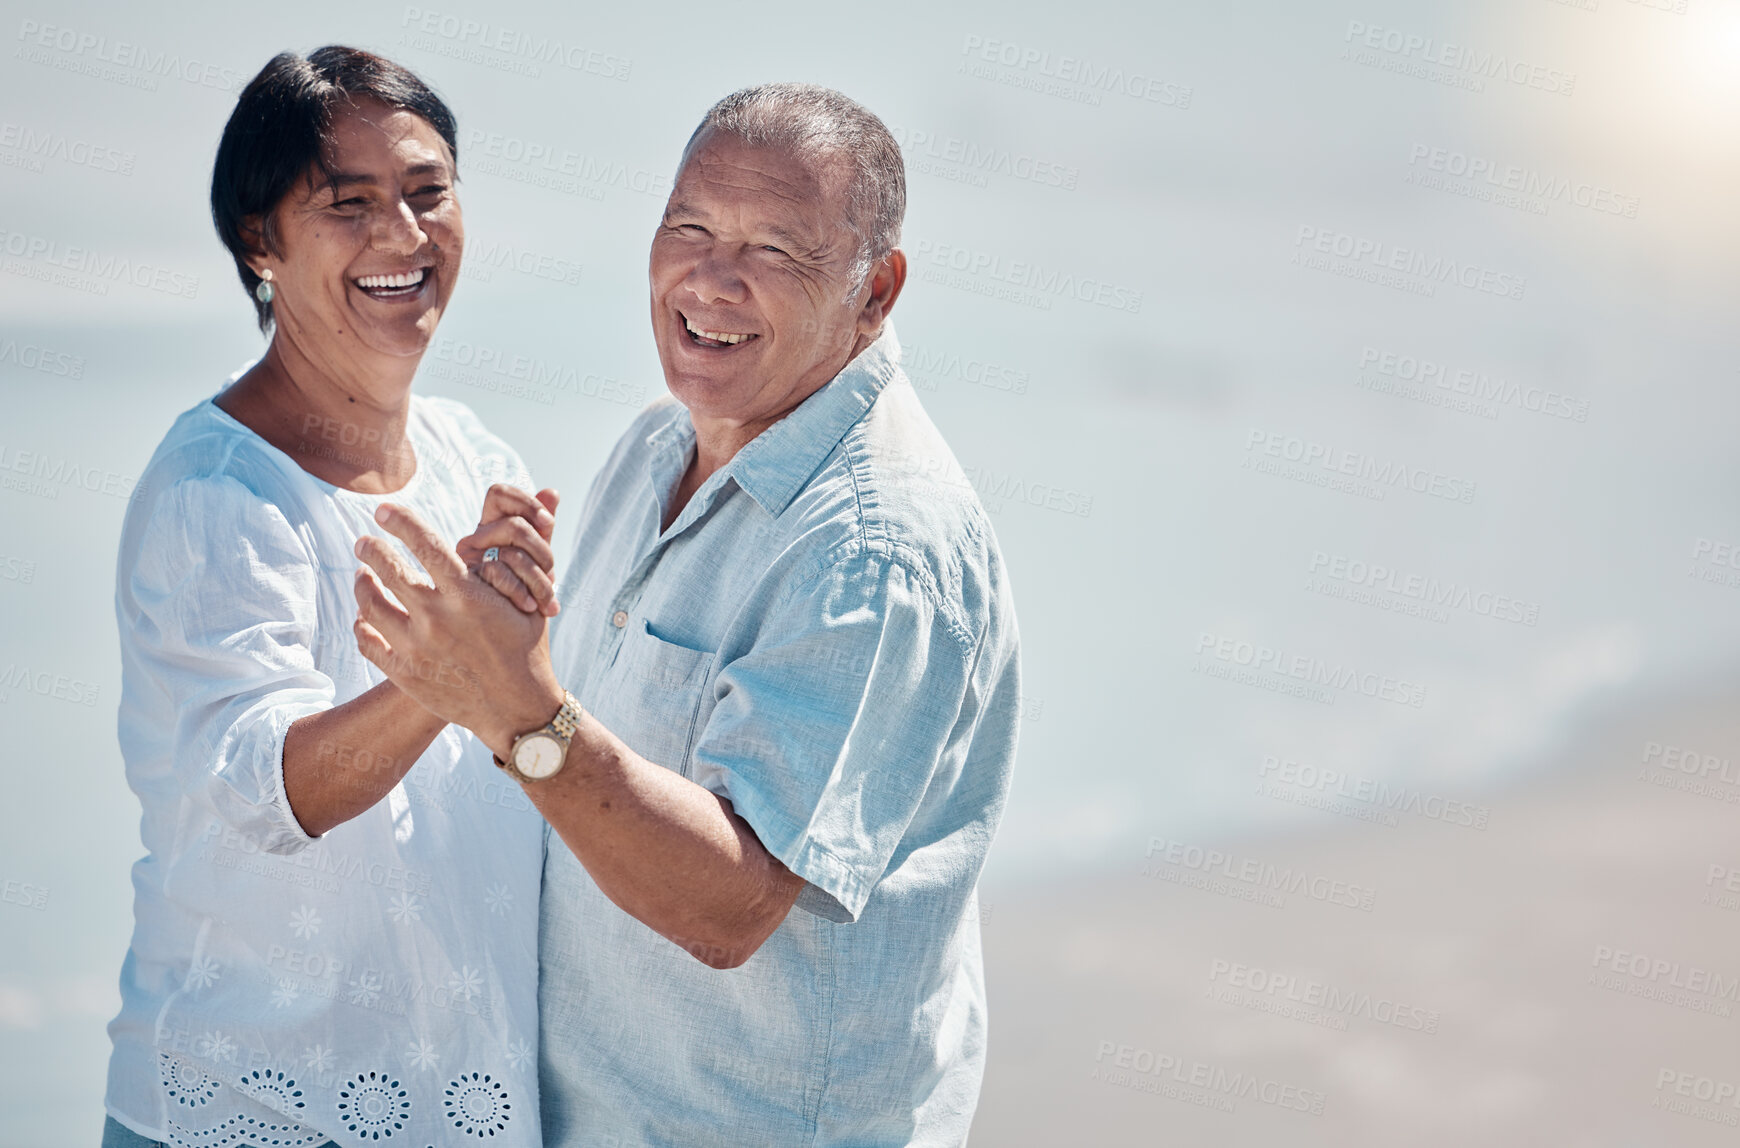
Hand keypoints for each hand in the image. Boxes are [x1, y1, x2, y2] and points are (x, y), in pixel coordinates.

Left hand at [353, 503, 564, 757]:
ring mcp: (417, 649)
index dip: (398, 520)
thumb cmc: (528, 647)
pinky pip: (368, 641)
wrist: (519, 710)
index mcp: (467, 595)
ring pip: (370, 604)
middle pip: (386, 569)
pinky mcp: (405, 675)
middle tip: (364, 541)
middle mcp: (437, 618)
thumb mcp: (531, 596)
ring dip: (362, 584)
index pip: (423, 543)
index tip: (384, 510)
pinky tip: (366, 617)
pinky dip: (363, 625)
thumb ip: (528, 546)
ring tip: (362, 576)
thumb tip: (551, 490)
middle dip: (370, 548)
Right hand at [457, 484, 560, 616]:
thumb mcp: (536, 560)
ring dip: (540, 579)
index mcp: (488, 529)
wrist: (510, 641)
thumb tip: (551, 491)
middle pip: (514, 525)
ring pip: (511, 554)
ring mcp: (466, 564)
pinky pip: (500, 576)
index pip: (498, 494)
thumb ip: (542, 527)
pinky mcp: (463, 587)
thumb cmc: (524, 595)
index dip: (525, 502)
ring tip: (547, 601)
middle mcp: (473, 542)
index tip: (547, 522)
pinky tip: (532, 608)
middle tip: (553, 575)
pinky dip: (523, 592)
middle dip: (542, 551)